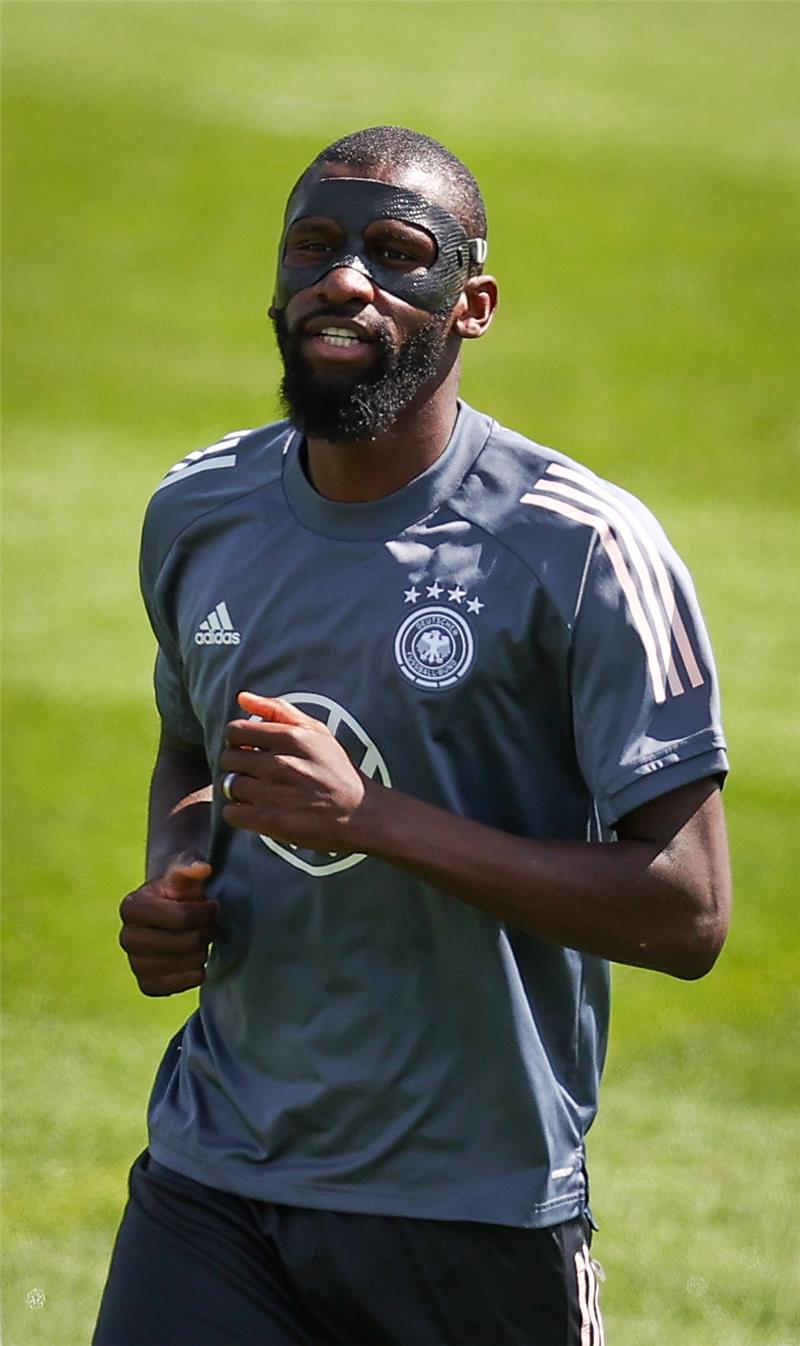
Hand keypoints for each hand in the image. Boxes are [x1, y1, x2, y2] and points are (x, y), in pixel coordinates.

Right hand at [119, 855, 217, 996]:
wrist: (167, 919)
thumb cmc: (176, 894)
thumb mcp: (181, 875)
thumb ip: (190, 866)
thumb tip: (203, 869)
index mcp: (132, 906)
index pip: (183, 917)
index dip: (206, 912)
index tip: (211, 906)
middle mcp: (127, 937)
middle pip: (187, 943)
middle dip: (206, 932)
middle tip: (209, 925)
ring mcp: (134, 964)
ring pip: (187, 964)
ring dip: (202, 952)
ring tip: (200, 940)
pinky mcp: (145, 985)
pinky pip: (179, 986)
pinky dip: (193, 975)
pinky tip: (192, 960)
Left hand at [220, 692, 370, 851]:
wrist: (359, 813)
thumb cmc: (337, 770)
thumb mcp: (316, 731)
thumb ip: (277, 710)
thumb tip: (242, 697)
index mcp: (290, 737)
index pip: (235, 731)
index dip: (237, 740)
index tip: (249, 749)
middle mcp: (280, 763)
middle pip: (228, 758)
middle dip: (238, 764)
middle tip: (255, 773)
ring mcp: (274, 793)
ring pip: (229, 785)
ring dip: (239, 789)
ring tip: (259, 792)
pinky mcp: (271, 821)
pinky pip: (232, 813)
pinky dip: (239, 812)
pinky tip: (256, 810)